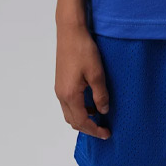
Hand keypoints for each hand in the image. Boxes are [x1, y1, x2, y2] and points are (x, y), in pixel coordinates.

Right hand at [55, 22, 111, 139]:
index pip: (82, 121)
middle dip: (87, 127)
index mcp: (70, 95)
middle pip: (72, 120)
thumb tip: (103, 110)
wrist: (70, 32)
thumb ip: (100, 94)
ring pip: (69, 112)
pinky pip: (68, 103)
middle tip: (103, 128)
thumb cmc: (83, 50)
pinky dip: (78, 108)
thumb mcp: (97, 73)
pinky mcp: (60, 81)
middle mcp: (61, 94)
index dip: (94, 130)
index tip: (106, 133)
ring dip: (82, 118)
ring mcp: (59, 88)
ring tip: (98, 115)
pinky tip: (89, 101)